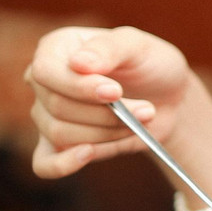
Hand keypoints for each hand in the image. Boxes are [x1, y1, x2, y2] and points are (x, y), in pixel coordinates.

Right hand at [25, 26, 190, 178]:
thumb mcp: (138, 46)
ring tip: (142, 120)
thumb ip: (109, 48)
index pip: (45, 72)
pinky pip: (45, 164)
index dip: (78, 87)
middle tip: (147, 110)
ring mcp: (47, 115)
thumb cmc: (150, 64)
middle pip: (57, 107)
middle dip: (107, 114)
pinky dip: (64, 164)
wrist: (168, 98)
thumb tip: (77, 63)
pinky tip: (88, 154)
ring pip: (61, 133)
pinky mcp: (59, 145)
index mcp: (55, 48)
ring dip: (108, 132)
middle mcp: (43, 82)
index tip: (115, 92)